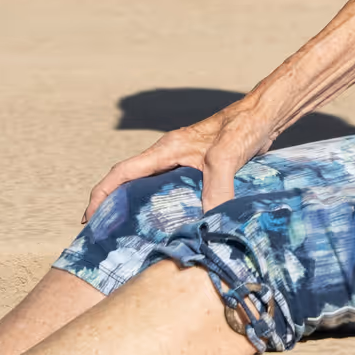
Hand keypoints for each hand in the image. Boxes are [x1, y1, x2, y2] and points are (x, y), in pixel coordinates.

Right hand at [81, 100, 280, 222]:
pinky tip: (176, 228)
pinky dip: (168, 209)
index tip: (88, 218)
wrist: (266, 116)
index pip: (122, 172)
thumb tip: (208, 223)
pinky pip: (175, 192)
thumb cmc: (244, 127)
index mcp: (166, 150)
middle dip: (115, 206)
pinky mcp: (201, 169)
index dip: (101, 195)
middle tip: (107, 236)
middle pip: (131, 182)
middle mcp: (170, 155)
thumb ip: (216, 187)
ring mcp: (185, 162)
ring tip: (135, 238)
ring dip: (141, 209)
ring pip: (153, 188)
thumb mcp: (226, 156)